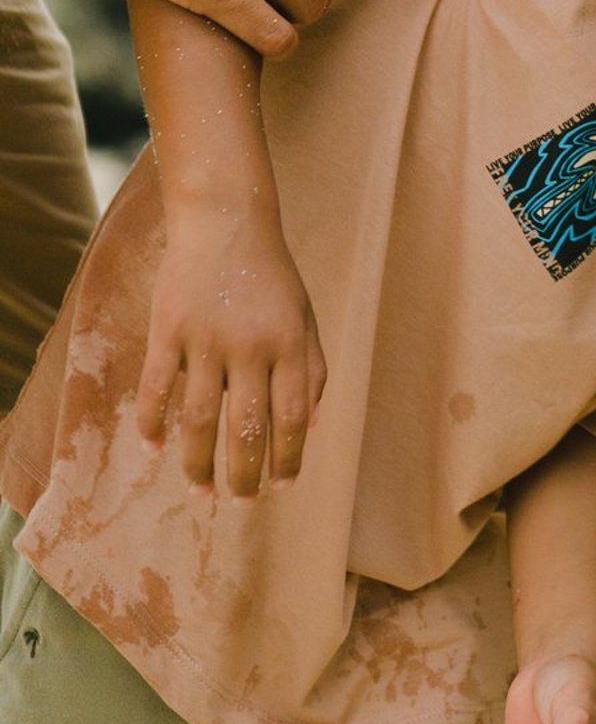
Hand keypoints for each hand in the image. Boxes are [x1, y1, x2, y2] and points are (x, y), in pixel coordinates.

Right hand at [135, 198, 326, 493]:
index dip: (288, 458)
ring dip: (198, 462)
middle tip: (240, 503)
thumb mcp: (305, 316)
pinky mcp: (167, 330)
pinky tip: (154, 449)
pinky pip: (156, 387)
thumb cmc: (271, 274)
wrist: (225, 220)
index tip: (282, 488)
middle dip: (245, 474)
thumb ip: (314, 368)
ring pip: (199, 419)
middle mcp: (250, 347)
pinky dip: (153, 423)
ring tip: (201, 490)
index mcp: (289, 345)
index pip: (293, 417)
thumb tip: (314, 425)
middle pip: (246, 428)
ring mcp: (205, 340)